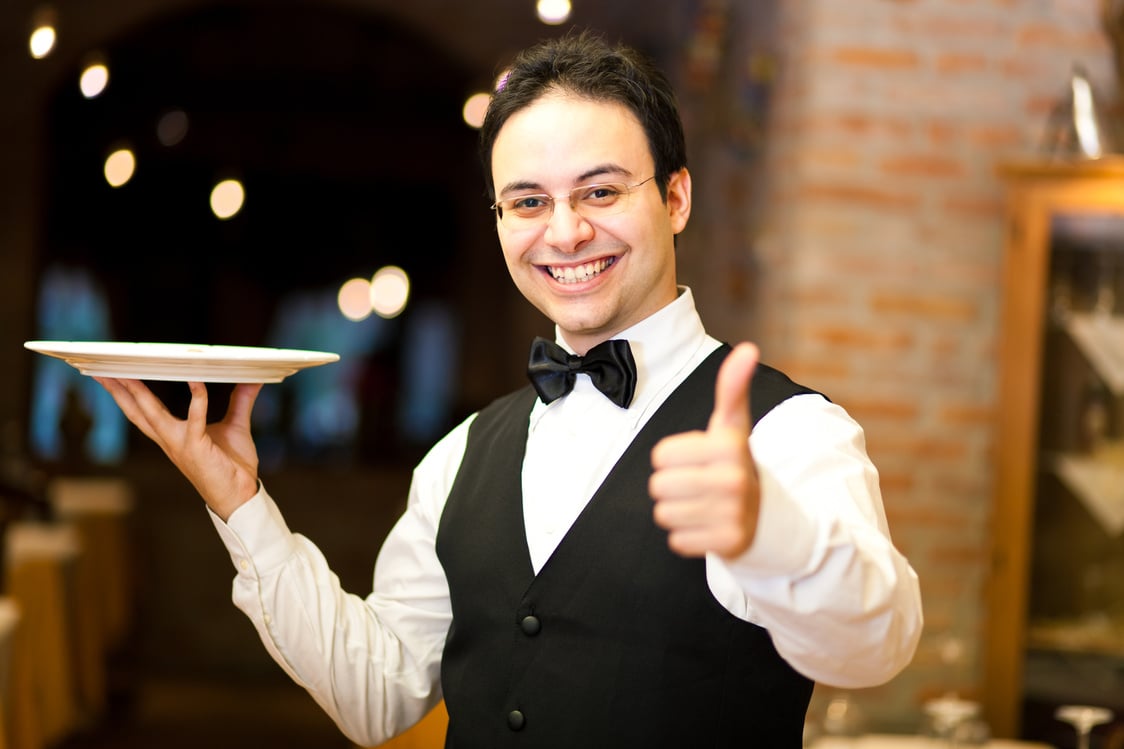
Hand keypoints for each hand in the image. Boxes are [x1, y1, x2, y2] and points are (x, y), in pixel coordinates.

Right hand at [94, 378, 263, 519]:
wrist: (241, 495)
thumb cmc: (233, 466)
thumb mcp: (235, 426)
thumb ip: (240, 401)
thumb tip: (251, 379)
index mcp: (172, 435)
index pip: (142, 412)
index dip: (125, 395)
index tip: (112, 375)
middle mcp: (169, 439)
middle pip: (136, 411)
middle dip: (118, 390)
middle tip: (102, 369)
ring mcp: (180, 444)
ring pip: (151, 414)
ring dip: (137, 393)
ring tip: (126, 374)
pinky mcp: (196, 448)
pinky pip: (195, 420)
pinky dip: (196, 399)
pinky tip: (195, 381)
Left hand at [648, 342, 759, 558]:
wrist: (768, 516)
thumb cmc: (736, 464)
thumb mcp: (733, 426)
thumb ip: (732, 388)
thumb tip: (748, 348)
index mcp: (729, 446)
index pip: (660, 455)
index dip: (672, 459)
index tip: (698, 461)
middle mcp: (733, 479)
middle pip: (658, 486)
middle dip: (672, 487)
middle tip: (699, 486)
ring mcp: (732, 513)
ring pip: (665, 514)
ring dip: (678, 512)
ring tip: (703, 505)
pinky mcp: (728, 543)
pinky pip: (677, 541)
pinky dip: (687, 536)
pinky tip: (708, 526)